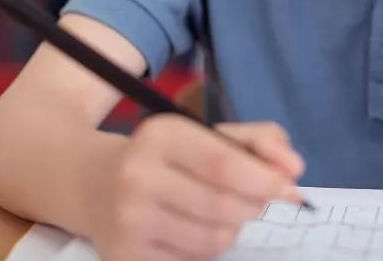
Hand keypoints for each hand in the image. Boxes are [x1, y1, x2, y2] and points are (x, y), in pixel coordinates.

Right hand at [91, 116, 304, 260]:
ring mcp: (129, 222)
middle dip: (252, 206)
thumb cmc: (165, 156)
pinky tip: (188, 230)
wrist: (89, 182)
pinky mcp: (126, 258)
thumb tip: (294, 168)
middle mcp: (138, 177)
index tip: (291, 187)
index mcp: (160, 135)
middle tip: (251, 199)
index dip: (265, 179)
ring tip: (215, 213)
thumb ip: (258, 140)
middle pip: (225, 207)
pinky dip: (204, 250)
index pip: (223, 163)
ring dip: (230, 229)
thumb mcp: (205, 133)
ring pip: (215, 240)